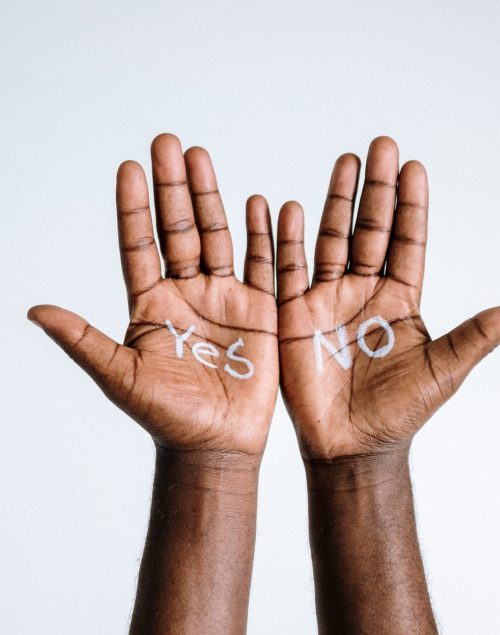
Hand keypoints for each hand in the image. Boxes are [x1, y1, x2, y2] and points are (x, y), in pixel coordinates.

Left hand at [28, 134, 277, 456]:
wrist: (215, 444)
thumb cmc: (166, 416)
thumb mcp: (119, 376)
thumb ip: (83, 340)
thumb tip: (34, 309)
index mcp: (150, 303)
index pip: (139, 245)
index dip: (134, 208)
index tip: (129, 168)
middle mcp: (185, 292)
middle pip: (178, 229)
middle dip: (173, 187)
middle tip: (168, 143)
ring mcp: (223, 298)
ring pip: (217, 236)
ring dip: (211, 198)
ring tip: (202, 158)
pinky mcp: (258, 310)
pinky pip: (262, 264)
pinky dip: (263, 235)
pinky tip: (261, 204)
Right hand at [277, 136, 498, 459]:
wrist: (352, 445)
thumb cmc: (399, 412)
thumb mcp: (444, 371)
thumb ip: (475, 336)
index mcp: (400, 300)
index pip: (407, 242)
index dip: (411, 206)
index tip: (414, 168)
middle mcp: (363, 292)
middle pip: (370, 229)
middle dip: (376, 189)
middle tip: (381, 147)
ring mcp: (328, 300)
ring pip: (330, 240)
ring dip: (335, 202)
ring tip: (344, 164)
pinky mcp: (295, 315)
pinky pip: (288, 270)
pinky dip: (284, 240)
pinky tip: (285, 209)